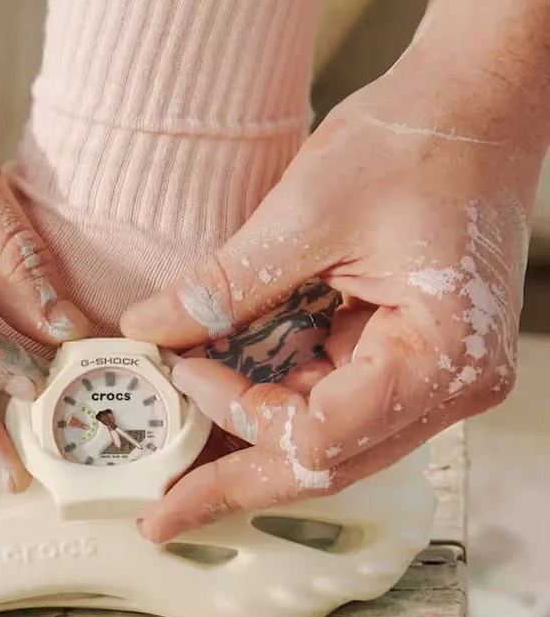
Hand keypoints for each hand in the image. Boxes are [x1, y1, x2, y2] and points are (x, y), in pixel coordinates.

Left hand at [121, 28, 546, 540]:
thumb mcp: (306, 212)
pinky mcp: (399, 354)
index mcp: (441, 358)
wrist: (472, 102)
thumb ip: (226, 285)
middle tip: (159, 514)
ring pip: (320, 439)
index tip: (185, 376)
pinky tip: (211, 395)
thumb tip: (145, 330)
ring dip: (244, 440)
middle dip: (234, 483)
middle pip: (324, 461)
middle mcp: (444, 385)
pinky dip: (266, 397)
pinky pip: (324, 397)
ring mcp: (425, 374)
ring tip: (170, 453)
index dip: (245, 418)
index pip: (326, 436)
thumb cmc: (414, 142)